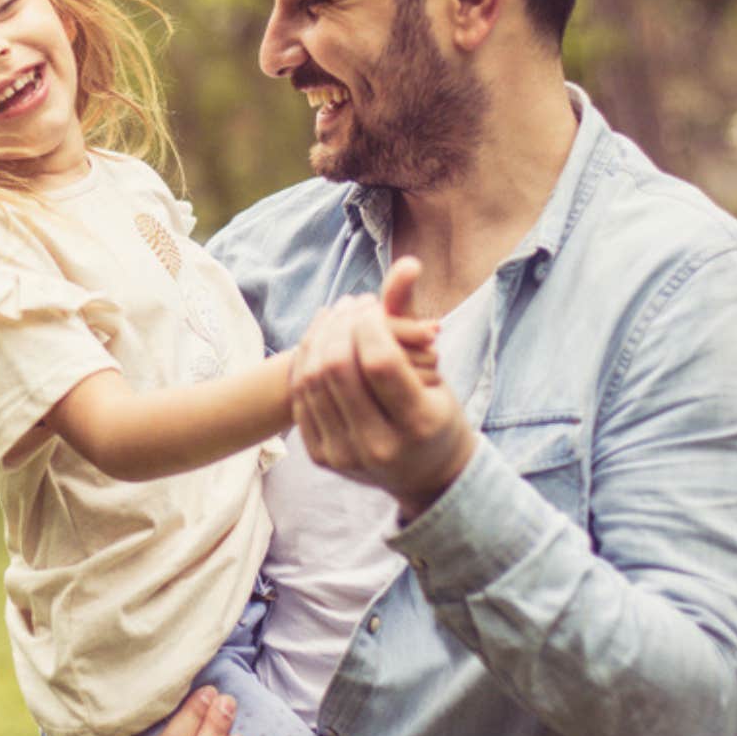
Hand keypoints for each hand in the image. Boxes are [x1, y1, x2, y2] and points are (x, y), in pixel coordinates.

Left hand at [292, 256, 476, 518]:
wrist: (425, 473)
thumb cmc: (436, 410)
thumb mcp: (434, 368)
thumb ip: (412, 316)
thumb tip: (407, 262)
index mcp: (418, 424)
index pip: (377, 361)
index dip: (368, 324)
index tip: (373, 307)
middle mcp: (379, 446)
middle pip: (337, 369)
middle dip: (340, 325)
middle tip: (352, 303)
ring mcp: (345, 455)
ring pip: (312, 380)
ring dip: (319, 336)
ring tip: (337, 314)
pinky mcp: (321, 457)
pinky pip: (300, 397)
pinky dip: (305, 360)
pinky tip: (321, 338)